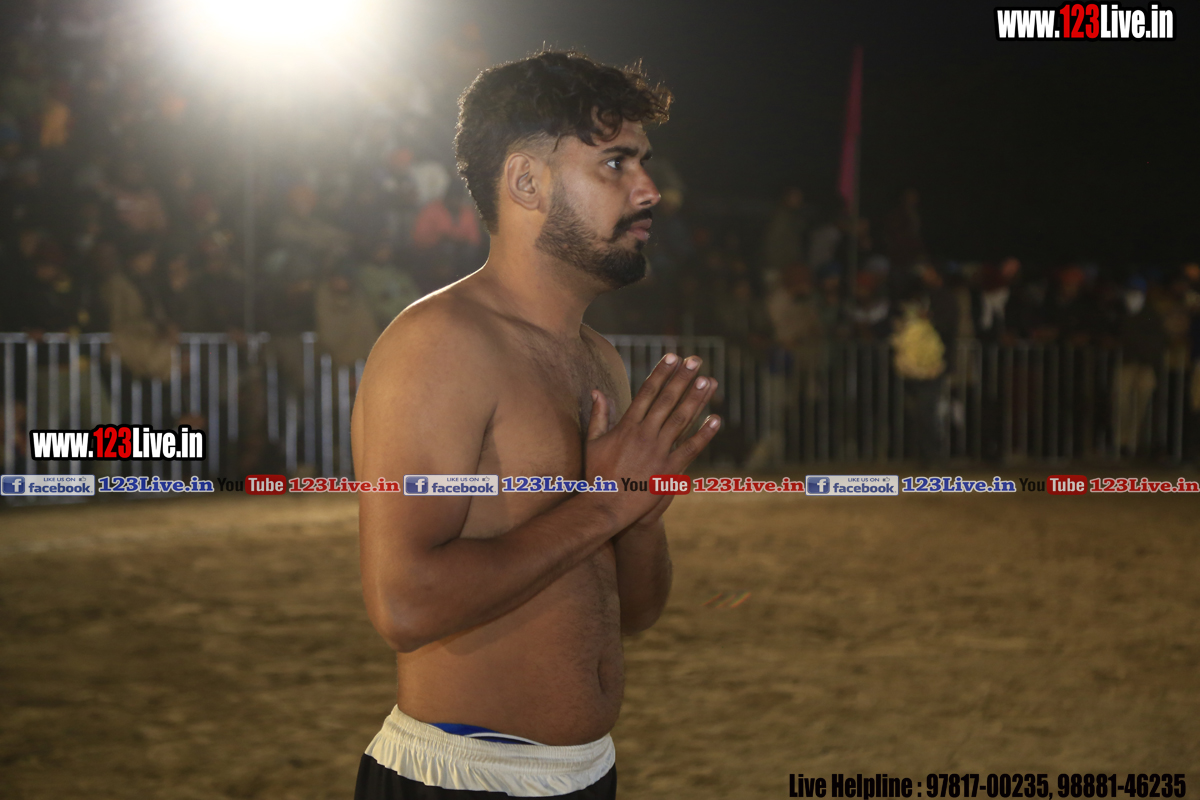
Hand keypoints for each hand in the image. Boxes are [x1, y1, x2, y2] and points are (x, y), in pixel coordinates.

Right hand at [584, 354, 719, 530]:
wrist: (604, 507)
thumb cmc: (595, 475)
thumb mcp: (592, 442)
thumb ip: (598, 415)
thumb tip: (597, 391)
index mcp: (626, 425)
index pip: (647, 392)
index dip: (661, 373)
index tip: (672, 357)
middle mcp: (645, 434)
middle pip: (667, 400)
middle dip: (682, 378)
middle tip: (696, 360)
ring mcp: (658, 451)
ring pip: (681, 419)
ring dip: (696, 399)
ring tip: (709, 380)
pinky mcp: (669, 470)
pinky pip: (690, 448)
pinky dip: (704, 434)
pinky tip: (716, 419)